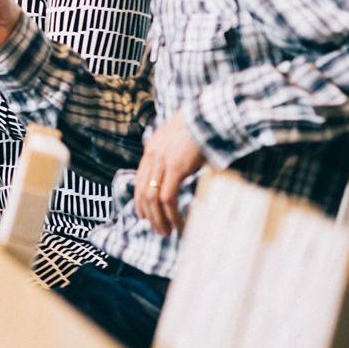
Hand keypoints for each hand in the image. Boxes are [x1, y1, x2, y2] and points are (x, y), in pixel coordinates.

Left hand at [133, 112, 207, 235]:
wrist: (208, 115)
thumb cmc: (201, 128)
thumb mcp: (180, 141)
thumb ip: (175, 156)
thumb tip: (180, 174)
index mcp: (152, 149)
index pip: (140, 180)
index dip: (140, 201)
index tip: (145, 216)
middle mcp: (152, 155)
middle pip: (143, 191)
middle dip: (148, 214)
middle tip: (157, 230)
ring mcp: (162, 161)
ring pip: (152, 197)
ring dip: (158, 218)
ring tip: (166, 232)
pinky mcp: (175, 167)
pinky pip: (167, 197)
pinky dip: (170, 213)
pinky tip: (177, 223)